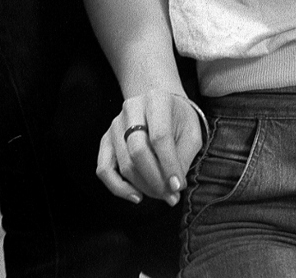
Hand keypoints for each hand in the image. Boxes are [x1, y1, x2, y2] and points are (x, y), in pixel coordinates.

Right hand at [96, 90, 204, 204]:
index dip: (169, 165)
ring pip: (124, 163)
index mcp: (157, 99)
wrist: (162, 106)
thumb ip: (183, 157)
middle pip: (138, 151)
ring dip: (144, 186)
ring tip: (162, 195)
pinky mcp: (106, 140)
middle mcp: (132, 108)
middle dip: (155, 179)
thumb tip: (173, 187)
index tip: (178, 186)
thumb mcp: (191, 132)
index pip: (160, 136)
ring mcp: (115, 124)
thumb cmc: (179, 120)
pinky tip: (136, 195)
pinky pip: (104, 169)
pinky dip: (118, 188)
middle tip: (171, 195)